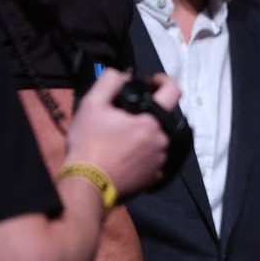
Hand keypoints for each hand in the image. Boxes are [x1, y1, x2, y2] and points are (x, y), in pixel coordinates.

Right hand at [66, 70, 180, 198]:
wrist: (86, 185)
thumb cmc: (88, 144)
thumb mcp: (91, 105)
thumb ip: (109, 82)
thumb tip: (122, 75)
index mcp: (152, 122)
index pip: (173, 91)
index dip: (164, 80)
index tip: (151, 81)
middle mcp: (163, 141)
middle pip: (160, 118)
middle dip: (144, 114)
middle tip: (122, 117)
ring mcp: (160, 161)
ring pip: (157, 139)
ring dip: (143, 136)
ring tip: (119, 139)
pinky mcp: (155, 178)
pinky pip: (153, 159)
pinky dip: (143, 155)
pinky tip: (124, 156)